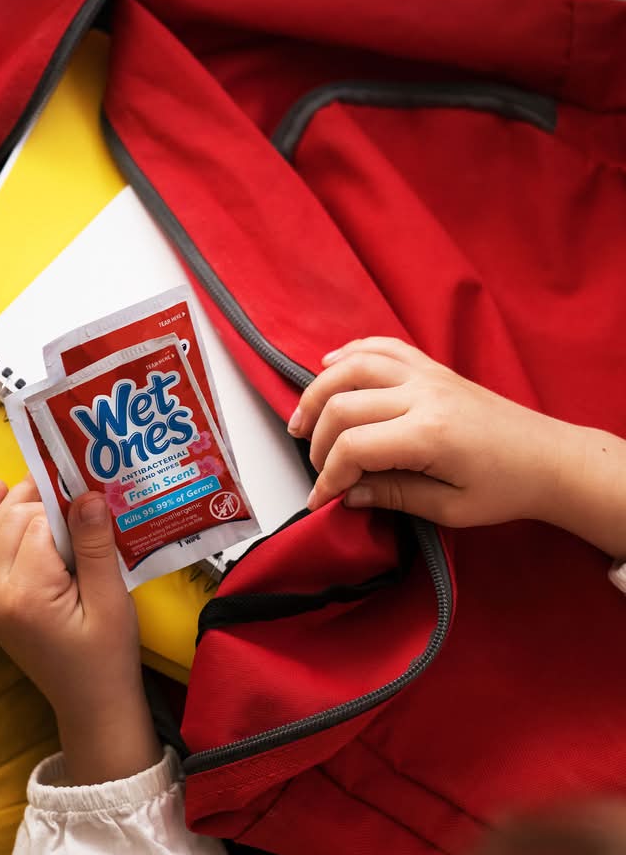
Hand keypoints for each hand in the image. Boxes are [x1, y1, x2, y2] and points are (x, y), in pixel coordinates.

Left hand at [0, 476, 161, 782]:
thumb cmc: (108, 657)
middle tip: (77, 479)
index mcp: (26, 593)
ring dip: (17, 502)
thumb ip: (95, 546)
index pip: (38, 522)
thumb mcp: (111, 601)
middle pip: (10, 519)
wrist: (92, 705)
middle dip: (41, 496)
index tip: (93, 487)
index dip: (66, 502)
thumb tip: (87, 492)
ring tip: (48, 480)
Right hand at [288, 337, 566, 527]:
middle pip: (343, 403)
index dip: (327, 477)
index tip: (320, 500)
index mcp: (429, 434)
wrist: (551, 458)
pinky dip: (351, 352)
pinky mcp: (433, 368)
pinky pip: (384, 346)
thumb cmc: (508, 487)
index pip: (353, 448)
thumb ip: (393, 496)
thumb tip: (347, 493)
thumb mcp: (449, 508)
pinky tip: (329, 364)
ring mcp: (428, 375)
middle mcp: (424, 395)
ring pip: (354, 367)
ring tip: (301, 419)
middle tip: (316, 468)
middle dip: (317, 440)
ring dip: (318, 391)